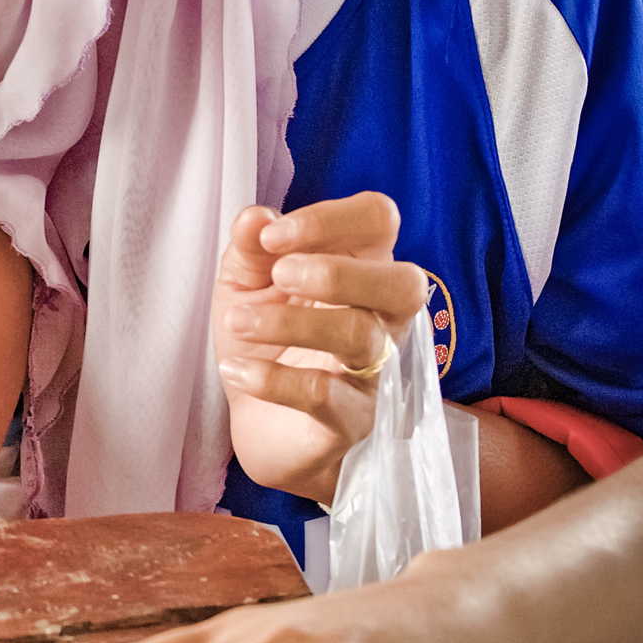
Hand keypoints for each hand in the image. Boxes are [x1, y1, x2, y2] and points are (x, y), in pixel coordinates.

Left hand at [212, 193, 426, 504]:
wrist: (257, 424)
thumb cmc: (265, 341)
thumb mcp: (244, 284)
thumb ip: (249, 248)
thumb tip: (256, 217)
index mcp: (361, 267)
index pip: (379, 221)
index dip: (332, 218)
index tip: (273, 237)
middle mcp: (381, 317)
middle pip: (405, 284)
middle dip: (338, 273)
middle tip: (278, 276)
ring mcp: (374, 372)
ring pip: (361, 338)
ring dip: (290, 322)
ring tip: (237, 322)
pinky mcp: (352, 421)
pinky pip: (327, 396)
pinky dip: (275, 380)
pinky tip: (237, 371)